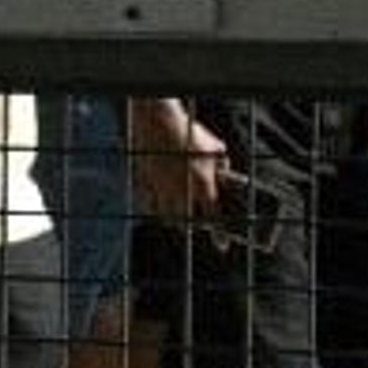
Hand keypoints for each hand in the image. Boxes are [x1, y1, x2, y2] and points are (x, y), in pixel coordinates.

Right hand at [126, 101, 229, 224]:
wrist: (158, 121)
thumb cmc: (189, 131)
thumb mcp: (216, 147)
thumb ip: (222, 164)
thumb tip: (224, 173)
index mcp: (203, 184)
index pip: (214, 217)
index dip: (219, 234)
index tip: (222, 246)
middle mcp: (182, 190)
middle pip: (187, 221)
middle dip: (193, 226)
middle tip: (195, 227)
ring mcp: (160, 187)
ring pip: (166, 215)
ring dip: (174, 220)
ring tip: (178, 220)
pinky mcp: (142, 181)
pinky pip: (147, 202)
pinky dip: (153, 207)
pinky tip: (157, 207)